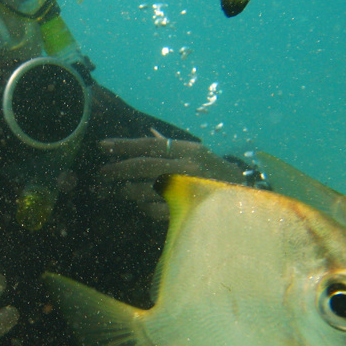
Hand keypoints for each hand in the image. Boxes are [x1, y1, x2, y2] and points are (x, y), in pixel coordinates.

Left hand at [99, 130, 248, 220]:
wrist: (244, 199)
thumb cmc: (214, 174)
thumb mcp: (196, 153)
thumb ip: (170, 146)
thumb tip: (147, 133)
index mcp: (187, 150)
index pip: (147, 145)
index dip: (122, 145)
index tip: (101, 146)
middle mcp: (186, 167)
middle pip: (141, 166)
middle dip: (116, 169)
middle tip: (101, 173)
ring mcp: (185, 190)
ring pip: (143, 190)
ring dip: (127, 190)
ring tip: (121, 190)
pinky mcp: (184, 211)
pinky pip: (152, 210)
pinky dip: (144, 208)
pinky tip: (143, 204)